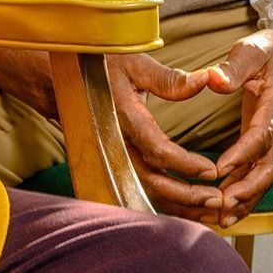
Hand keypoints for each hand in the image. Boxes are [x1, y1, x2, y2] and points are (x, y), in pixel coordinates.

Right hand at [0, 47, 223, 220]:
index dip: (185, 164)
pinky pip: (137, 187)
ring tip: (209, 210)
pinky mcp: (109, 162)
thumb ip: (170, 79)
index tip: (211, 171)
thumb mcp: (135, 62)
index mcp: (123, 118)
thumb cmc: (100, 64)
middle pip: (151, 181)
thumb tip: (206, 80)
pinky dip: (162, 200)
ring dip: (176, 204)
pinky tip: (185, 206)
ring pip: (144, 190)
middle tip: (218, 200)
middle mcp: (114, 144)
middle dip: (186, 196)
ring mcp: (109, 157)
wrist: (55, 75)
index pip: (157, 150)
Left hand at [205, 27, 272, 225]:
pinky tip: (226, 210)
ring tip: (222, 218)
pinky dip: (246, 194)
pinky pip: (261, 174)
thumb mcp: (252, 49)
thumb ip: (233, 66)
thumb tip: (212, 79)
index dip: (244, 153)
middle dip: (250, 188)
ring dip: (247, 199)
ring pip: (268, 176)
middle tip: (224, 205)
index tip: (220, 168)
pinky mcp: (271, 144)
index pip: (264, 133)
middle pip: (272, 165)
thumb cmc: (272, 51)